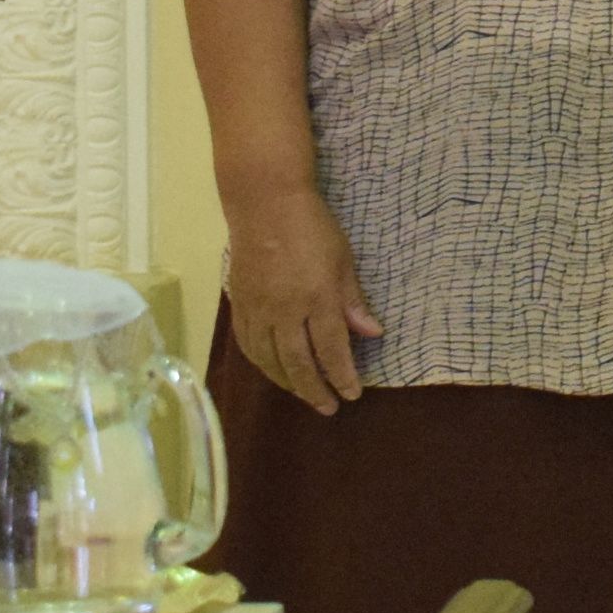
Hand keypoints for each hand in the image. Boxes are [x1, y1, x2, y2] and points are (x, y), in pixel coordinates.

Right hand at [222, 186, 382, 415]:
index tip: (352, 394)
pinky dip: (262, 364)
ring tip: (304, 393)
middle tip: (329, 408)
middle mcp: (285, 311)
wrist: (264, 205)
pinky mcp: (240, 305)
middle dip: (315, 390)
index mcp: (316, 298)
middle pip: (299, 363)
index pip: (332, 349)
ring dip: (288, 382)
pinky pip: (249, 345)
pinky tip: (273, 370)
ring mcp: (258, 310)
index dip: (342, 376)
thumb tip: (373, 335)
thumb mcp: (343, 260)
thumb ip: (353, 301)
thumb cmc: (313, 227)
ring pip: (270, 360)